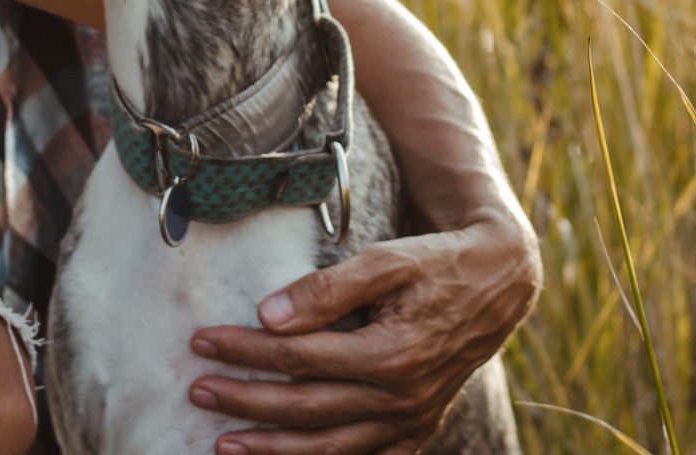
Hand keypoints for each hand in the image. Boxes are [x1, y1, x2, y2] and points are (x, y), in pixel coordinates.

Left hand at [185, 217, 539, 453]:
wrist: (498, 283)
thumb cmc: (436, 264)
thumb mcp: (386, 260)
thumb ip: (327, 289)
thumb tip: (268, 314)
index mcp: (392, 353)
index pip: (299, 357)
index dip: (246, 350)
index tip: (202, 340)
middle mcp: (402, 396)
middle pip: (306, 408)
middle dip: (245, 402)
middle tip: (197, 389)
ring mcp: (411, 419)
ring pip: (331, 447)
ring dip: (273, 448)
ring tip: (222, 443)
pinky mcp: (418, 428)